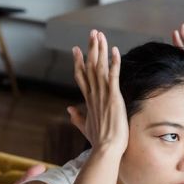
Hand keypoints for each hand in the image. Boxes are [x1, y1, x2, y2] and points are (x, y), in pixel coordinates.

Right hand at [67, 30, 128, 154]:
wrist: (106, 150)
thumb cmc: (98, 141)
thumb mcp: (85, 126)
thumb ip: (77, 116)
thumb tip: (69, 109)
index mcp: (88, 100)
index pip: (81, 76)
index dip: (79, 62)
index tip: (76, 49)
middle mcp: (93, 94)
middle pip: (89, 67)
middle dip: (91, 49)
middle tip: (92, 34)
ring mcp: (103, 95)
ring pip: (99, 68)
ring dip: (100, 50)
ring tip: (100, 36)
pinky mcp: (113, 98)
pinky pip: (113, 76)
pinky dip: (114, 63)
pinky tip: (115, 51)